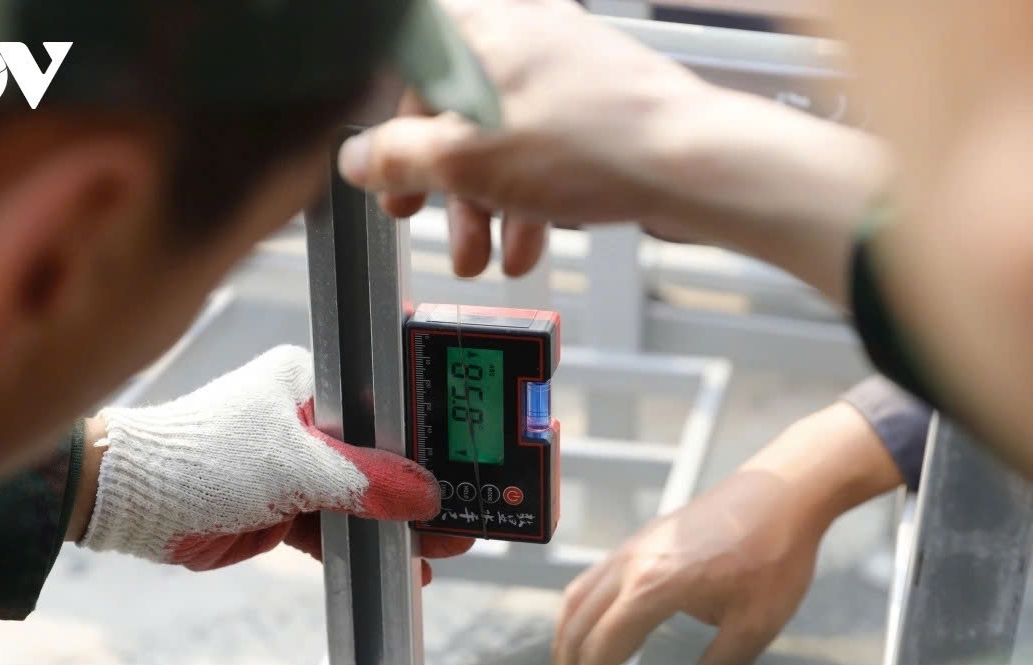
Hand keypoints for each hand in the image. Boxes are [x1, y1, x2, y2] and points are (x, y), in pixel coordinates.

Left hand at [76, 345, 469, 582]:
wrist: (131, 502)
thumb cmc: (200, 457)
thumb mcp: (293, 465)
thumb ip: (364, 481)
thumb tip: (426, 496)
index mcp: (310, 382)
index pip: (386, 403)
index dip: (426, 434)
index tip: (465, 457)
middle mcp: (307, 418)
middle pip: (381, 453)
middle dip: (421, 488)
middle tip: (466, 513)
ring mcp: (295, 464)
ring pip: (362, 494)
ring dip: (398, 522)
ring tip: (443, 548)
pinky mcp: (284, 505)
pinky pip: (338, 525)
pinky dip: (365, 544)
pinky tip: (400, 563)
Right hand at [340, 0, 709, 276]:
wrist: (689, 162)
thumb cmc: (591, 142)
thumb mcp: (462, 159)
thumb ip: (395, 158)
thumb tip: (358, 159)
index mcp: (477, 25)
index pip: (401, 67)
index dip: (386, 130)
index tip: (386, 175)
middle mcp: (518, 32)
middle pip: (451, 109)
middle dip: (441, 183)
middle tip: (426, 221)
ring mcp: (560, 65)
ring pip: (498, 135)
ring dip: (483, 204)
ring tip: (485, 255)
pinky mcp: (594, 100)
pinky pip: (542, 145)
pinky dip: (526, 192)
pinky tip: (528, 238)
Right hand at [554, 402, 903, 664]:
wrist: (782, 492)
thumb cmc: (774, 555)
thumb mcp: (754, 628)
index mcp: (653, 585)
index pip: (602, 650)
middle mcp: (629, 564)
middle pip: (576, 629)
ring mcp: (629, 549)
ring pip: (573, 603)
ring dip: (566, 651)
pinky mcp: (636, 543)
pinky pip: (588, 584)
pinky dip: (577, 621)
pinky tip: (590, 641)